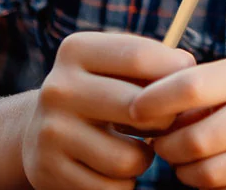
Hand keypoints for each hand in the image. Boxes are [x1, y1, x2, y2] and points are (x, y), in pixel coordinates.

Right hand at [20, 31, 194, 189]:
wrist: (39, 131)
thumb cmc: (97, 91)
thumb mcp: (113, 66)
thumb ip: (150, 62)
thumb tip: (186, 67)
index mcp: (76, 50)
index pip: (139, 57)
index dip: (174, 73)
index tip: (186, 85)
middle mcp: (58, 88)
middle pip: (138, 108)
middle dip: (164, 120)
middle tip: (164, 124)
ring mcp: (51, 132)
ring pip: (129, 158)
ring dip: (144, 158)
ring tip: (137, 148)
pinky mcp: (49, 172)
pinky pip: (112, 188)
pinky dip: (124, 183)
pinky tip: (113, 169)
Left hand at [128, 56, 225, 188]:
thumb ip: (190, 89)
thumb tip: (138, 108)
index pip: (192, 85)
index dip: (155, 101)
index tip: (133, 111)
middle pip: (198, 139)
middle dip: (168, 147)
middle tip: (161, 146)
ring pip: (212, 175)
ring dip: (186, 173)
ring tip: (184, 162)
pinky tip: (209, 178)